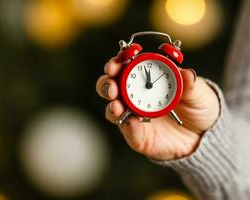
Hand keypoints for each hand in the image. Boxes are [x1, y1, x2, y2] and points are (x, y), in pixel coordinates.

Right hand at [97, 56, 219, 159]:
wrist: (201, 137)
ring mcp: (133, 116)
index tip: (116, 63)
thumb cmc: (198, 109)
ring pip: (112, 109)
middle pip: (111, 87)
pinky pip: (126, 129)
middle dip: (106, 84)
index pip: (125, 67)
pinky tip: (130, 122)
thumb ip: (192, 84)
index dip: (117, 63)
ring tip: (116, 106)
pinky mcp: (136, 135)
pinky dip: (126, 125)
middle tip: (111, 85)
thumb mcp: (199, 93)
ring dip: (111, 105)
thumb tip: (186, 73)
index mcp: (147, 79)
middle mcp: (135, 96)